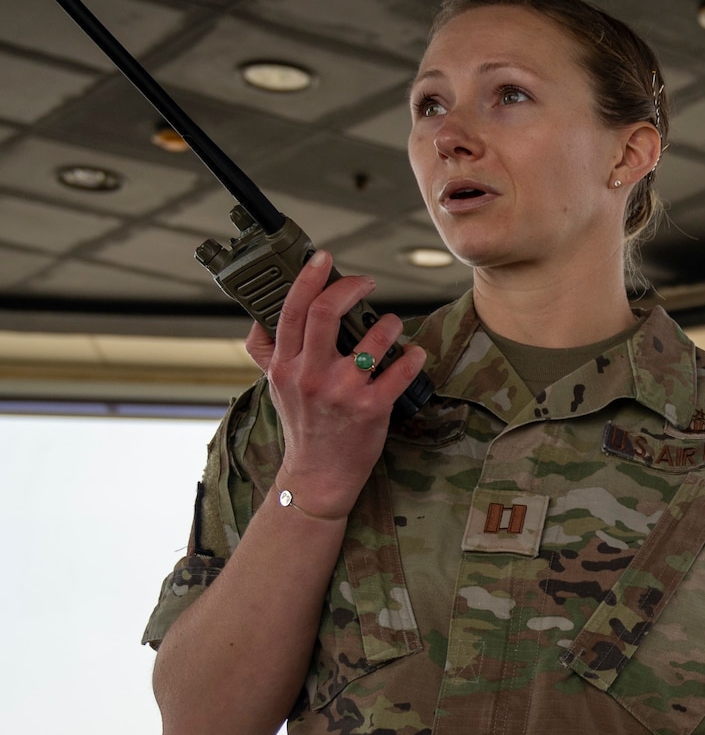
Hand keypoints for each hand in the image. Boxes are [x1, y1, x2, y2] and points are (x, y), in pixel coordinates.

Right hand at [245, 250, 425, 519]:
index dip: (309, 278)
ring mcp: (341, 392)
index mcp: (285, 365)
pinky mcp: (371, 409)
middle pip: (326, 313)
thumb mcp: (275, 386)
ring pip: (370, 339)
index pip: (292, 310)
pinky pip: (399, 373)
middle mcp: (310, 375)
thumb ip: (267, 351)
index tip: (324, 259)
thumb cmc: (303, 426)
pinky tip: (414, 354)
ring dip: (388, 323)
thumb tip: (260, 316)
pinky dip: (412, 358)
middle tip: (367, 282)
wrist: (318, 475)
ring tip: (392, 325)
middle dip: (351, 287)